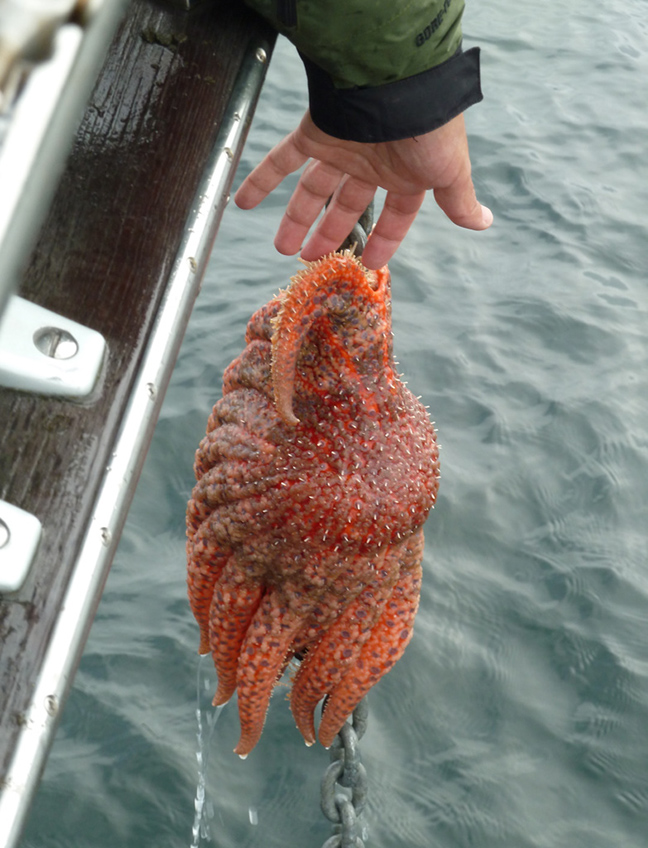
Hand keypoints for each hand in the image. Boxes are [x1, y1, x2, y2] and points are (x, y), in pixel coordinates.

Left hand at [234, 110, 492, 269]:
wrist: (400, 80)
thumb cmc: (430, 127)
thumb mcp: (449, 171)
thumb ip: (458, 200)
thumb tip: (484, 222)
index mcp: (405, 175)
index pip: (394, 217)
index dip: (383, 241)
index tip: (369, 264)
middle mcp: (371, 164)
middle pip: (346, 206)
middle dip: (328, 234)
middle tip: (308, 259)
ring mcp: (342, 148)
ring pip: (314, 190)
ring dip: (296, 218)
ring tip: (280, 247)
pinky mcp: (315, 131)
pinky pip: (282, 158)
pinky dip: (261, 178)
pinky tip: (241, 201)